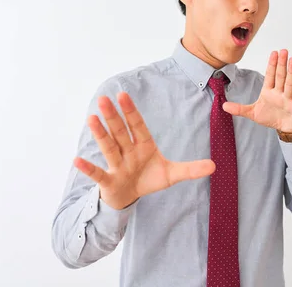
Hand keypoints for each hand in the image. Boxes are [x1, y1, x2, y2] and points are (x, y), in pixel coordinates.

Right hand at [74, 92, 215, 209]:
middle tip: (104, 98)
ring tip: (91, 118)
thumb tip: (215, 166)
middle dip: (113, 117)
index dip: (131, 111)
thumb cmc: (148, 179)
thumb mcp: (171, 175)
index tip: (123, 95)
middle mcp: (127, 151)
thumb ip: (190, 169)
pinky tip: (77, 160)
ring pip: (108, 147)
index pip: (137, 126)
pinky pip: (98, 173)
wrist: (129, 197)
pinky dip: (88, 168)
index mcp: (143, 145)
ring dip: (100, 134)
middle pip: (120, 132)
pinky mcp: (108, 181)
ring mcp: (117, 165)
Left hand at [223, 50, 291, 132]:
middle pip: (280, 76)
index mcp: (269, 91)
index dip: (271, 64)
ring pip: (289, 83)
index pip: (270, 75)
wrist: (285, 129)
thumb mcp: (252, 113)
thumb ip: (239, 109)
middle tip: (283, 50)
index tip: (273, 52)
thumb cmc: (271, 118)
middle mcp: (280, 92)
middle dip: (281, 64)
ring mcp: (289, 98)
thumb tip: (223, 105)